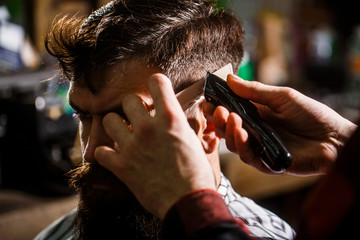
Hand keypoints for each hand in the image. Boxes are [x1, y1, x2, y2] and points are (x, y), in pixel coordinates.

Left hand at [95, 73, 215, 218]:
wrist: (188, 202)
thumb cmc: (197, 174)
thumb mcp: (194, 142)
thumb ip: (181, 126)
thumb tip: (176, 118)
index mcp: (171, 119)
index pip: (157, 82)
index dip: (156, 83)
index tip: (155, 91)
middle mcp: (148, 127)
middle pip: (128, 100)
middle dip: (133, 107)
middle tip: (139, 119)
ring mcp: (132, 146)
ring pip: (109, 120)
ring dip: (116, 126)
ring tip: (123, 135)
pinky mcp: (121, 166)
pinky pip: (100, 151)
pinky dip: (106, 154)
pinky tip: (114, 157)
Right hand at [204, 74, 356, 174]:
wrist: (335, 138)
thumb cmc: (311, 115)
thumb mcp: (282, 97)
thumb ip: (255, 91)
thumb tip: (230, 78)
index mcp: (256, 114)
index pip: (229, 110)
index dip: (216, 106)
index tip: (208, 99)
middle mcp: (254, 131)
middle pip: (226, 128)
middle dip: (218, 119)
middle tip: (217, 109)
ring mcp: (259, 147)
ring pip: (233, 143)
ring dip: (227, 131)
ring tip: (231, 118)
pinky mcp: (266, 162)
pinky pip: (247, 156)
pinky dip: (241, 145)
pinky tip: (241, 133)